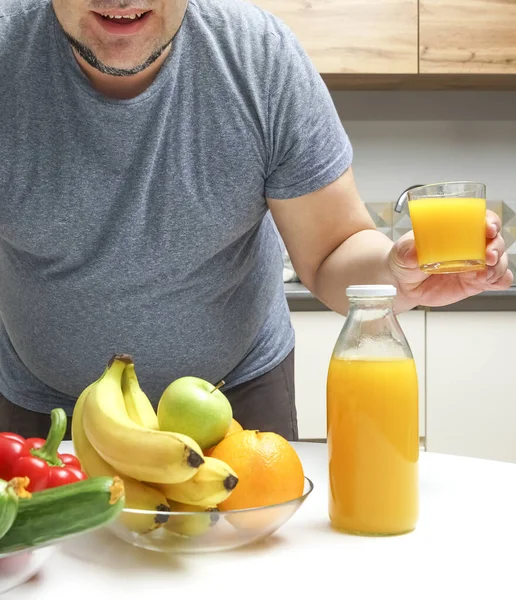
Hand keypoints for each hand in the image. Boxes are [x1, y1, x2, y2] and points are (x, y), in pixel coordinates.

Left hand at [388, 209, 513, 307]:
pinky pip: (498, 281)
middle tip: (487, 256)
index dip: (491, 221)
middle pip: (496, 240)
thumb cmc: (406, 259)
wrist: (404, 284)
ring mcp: (475, 265)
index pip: (482, 219)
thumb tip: (413, 254)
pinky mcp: (476, 283)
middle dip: (497, 247)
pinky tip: (489, 282)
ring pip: (500, 261)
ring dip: (498, 266)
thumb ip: (407, 251)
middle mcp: (471, 246)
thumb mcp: (402, 251)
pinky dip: (500, 280)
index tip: (488, 229)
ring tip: (483, 274)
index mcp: (457, 230)